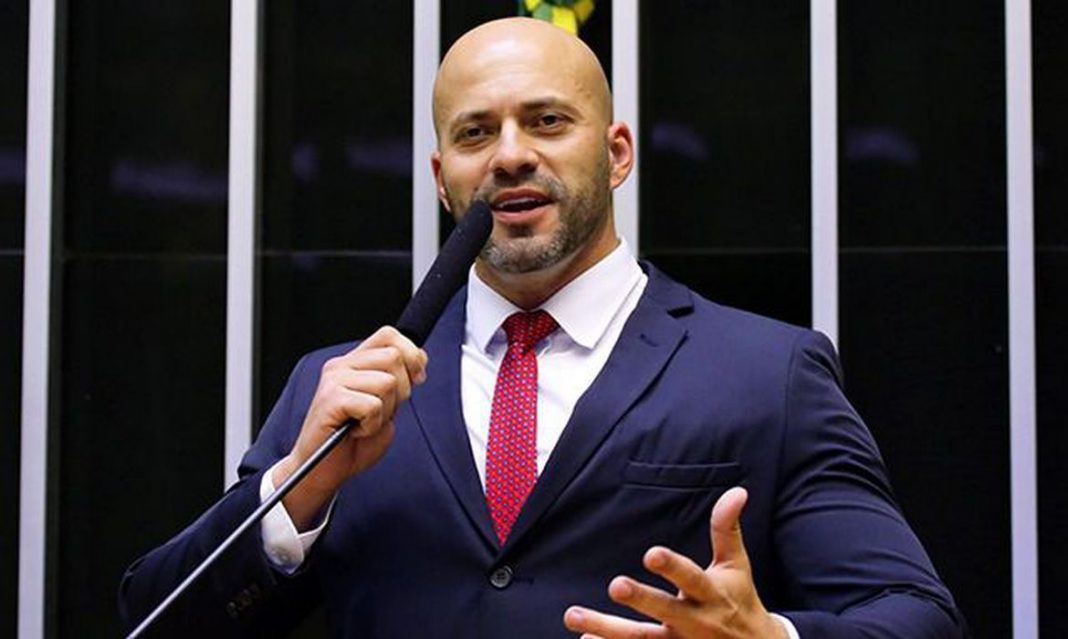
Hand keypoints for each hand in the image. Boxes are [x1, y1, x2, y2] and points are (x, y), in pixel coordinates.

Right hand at [274, 326, 427, 528]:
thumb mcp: (386, 406)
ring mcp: (334, 380)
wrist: (323, 471)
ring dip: (385, 411)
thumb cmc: (352, 442)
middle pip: (394, 357)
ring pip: (387, 382)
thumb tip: (419, 359)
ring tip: (365, 423)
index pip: (389, 335)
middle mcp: (342, 365)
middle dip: (402, 391)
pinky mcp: (330, 399)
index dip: (411, 354)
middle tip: (381, 412)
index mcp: (354, 362)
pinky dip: (372, 425)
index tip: (416, 380)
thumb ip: (400, 381)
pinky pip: (373, 405)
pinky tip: (356, 431)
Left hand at [563, 487, 786, 638]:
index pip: (691, 578)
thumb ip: (726, 529)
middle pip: (665, 610)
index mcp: (710, 593)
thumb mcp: (736, 565)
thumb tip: (737, 491)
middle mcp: (693, 620)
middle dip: (641, 599)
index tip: (651, 553)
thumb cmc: (738, 599)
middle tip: (615, 585)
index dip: (672, 567)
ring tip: (573, 615)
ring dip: (605, 629)